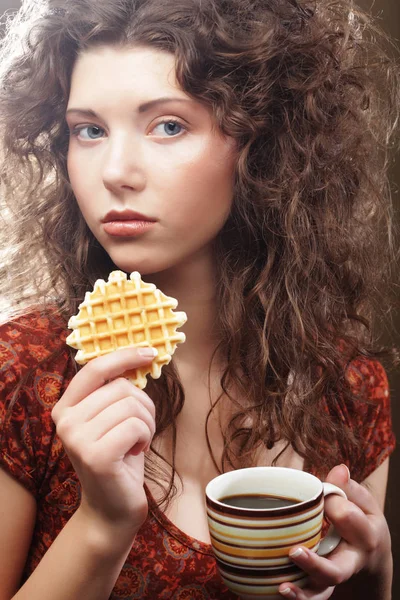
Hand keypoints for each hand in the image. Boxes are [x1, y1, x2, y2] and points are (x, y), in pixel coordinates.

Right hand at [51, 347, 156, 535]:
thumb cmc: (119, 457)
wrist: (112, 508)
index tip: (149, 351)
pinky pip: (136, 426)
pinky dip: (145, 438)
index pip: (95, 368)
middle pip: (121, 387)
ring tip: (136, 443)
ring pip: (132, 406)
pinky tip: (135, 453)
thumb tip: (141, 353)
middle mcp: (65, 421)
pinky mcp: (95, 456)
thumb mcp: (113, 419)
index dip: (124, 355)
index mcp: (66, 407)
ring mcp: (77, 439)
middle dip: (144, 405)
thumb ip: (115, 391)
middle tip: (141, 430)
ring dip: (146, 423)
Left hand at [278, 464, 391, 599]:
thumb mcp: (364, 504)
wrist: (371, 561)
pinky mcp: (321, 588)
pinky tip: (278, 590)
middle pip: (336, 571)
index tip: (321, 494)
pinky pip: (310, 599)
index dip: (331, 502)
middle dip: (315, 564)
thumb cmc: (362, 524)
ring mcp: (335, 579)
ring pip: (320, 593)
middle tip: (293, 552)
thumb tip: (339, 469)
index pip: (347, 517)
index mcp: (365, 535)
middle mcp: (351, 563)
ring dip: (301, 593)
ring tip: (282, 586)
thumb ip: (349, 488)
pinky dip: (295, 599)